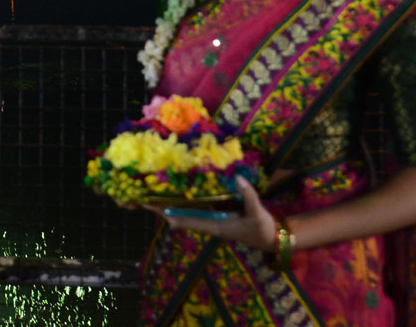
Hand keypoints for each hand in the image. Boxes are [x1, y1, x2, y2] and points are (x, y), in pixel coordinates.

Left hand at [147, 176, 275, 251]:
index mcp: (214, 225)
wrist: (272, 238)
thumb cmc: (262, 228)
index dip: (164, 212)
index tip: (147, 203)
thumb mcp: (257, 213)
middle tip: (143, 191)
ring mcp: (212, 219)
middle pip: (178, 215)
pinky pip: (196, 208)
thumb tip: (238, 177)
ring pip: (185, 212)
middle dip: (161, 206)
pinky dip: (185, 200)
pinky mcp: (217, 215)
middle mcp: (208, 223)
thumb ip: (248, 195)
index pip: (183, 220)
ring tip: (155, 187)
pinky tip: (180, 188)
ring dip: (171, 202)